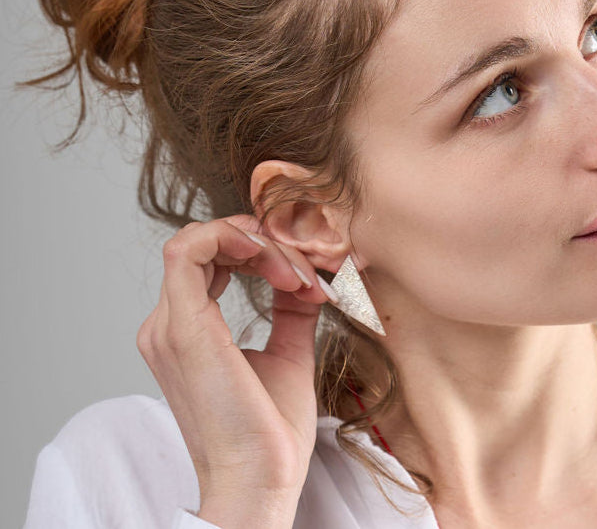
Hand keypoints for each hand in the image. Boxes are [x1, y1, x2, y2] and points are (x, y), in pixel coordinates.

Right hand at [136, 215, 329, 526]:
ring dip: (258, 242)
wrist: (260, 479)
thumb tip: (303, 280)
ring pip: (201, 239)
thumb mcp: (288, 353)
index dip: (259, 250)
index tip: (305, 275)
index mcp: (187, 331)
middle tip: (307, 270)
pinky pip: (190, 250)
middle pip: (208, 245)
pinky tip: (277, 265)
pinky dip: (235, 238)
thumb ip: (289, 311)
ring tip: (297, 275)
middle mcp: (168, 325)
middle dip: (265, 243)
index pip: (211, 259)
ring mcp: (169, 326)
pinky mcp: (183, 327)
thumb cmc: (271, 429)